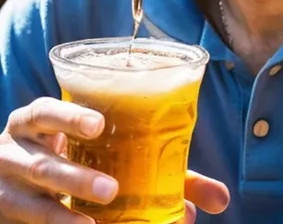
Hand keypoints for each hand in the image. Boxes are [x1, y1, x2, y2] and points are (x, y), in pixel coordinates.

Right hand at [0, 97, 228, 222]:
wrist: (8, 177)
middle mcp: (16, 149)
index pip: (46, 111)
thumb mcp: (104, 151)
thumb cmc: (75, 155)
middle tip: (111, 190)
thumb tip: (219, 199)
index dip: (70, 116)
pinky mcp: (6, 212)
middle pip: (42, 163)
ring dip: (65, 215)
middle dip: (76, 179)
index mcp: (38, 120)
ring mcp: (8, 184)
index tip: (99, 124)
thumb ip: (162, 171)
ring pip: (33, 201)